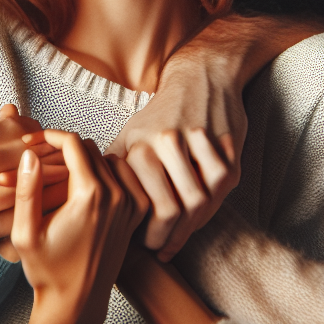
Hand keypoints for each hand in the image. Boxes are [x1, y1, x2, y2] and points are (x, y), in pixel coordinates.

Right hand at [2, 131, 148, 323]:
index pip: (73, 143)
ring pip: (108, 159)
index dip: (48, 136)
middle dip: (63, 146)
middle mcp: (117, 195)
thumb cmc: (47, 272)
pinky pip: (125, 176)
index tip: (31, 142)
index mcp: (90, 195)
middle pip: (90, 147)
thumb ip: (27, 189)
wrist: (77, 305)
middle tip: (40, 156)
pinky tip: (86, 184)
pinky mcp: (137, 214)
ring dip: (84, 158)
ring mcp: (131, 204)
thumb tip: (29, 153)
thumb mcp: (25, 234)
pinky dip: (107, 172)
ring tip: (60, 170)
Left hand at [108, 54, 242, 260]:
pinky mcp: (227, 142)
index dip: (148, 234)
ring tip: (184, 233)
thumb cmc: (162, 113)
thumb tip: (96, 201)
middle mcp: (168, 142)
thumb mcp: (131, 134)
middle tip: (165, 248)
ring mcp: (200, 142)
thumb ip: (117, 166)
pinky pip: (223, 185)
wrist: (201, 75)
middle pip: (175, 209)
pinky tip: (204, 211)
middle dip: (170, 237)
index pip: (145, 205)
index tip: (147, 246)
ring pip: (202, 201)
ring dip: (195, 224)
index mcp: (140, 143)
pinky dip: (215, 202)